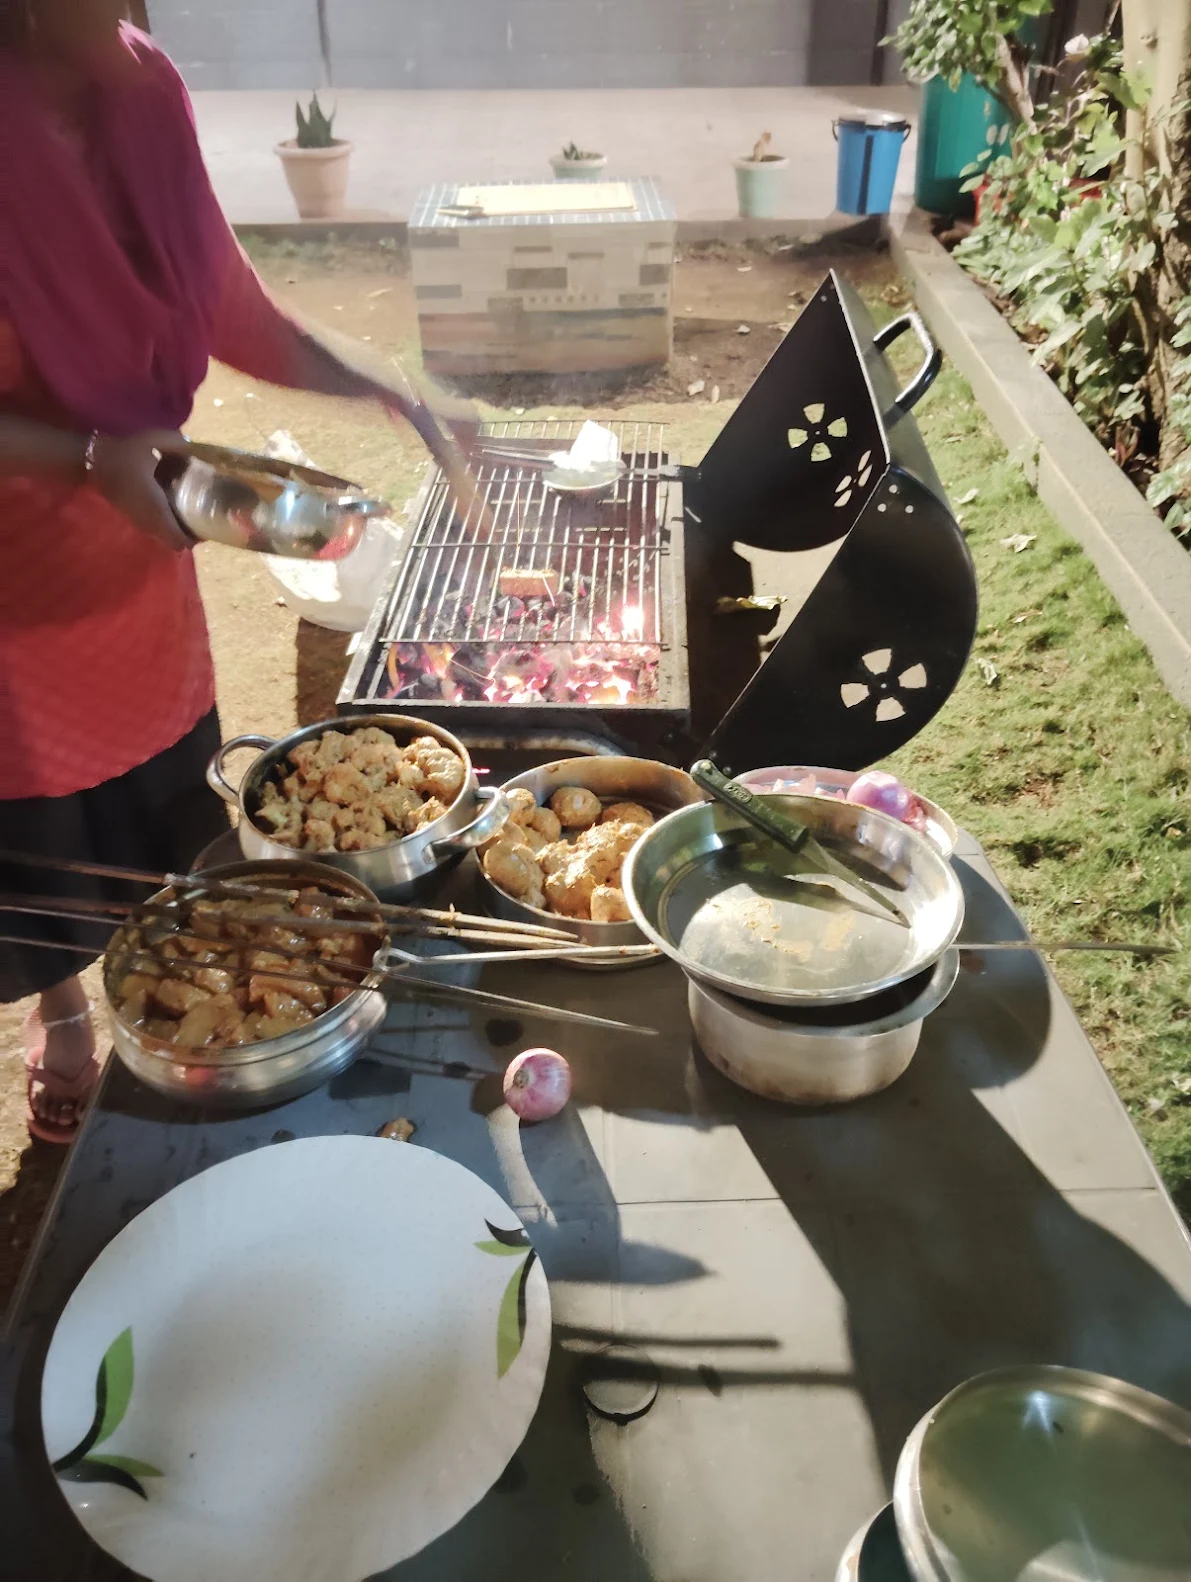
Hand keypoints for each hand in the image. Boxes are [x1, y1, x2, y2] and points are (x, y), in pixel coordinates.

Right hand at [89, 430, 191, 551]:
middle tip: (201, 524)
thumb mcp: (151, 441)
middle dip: (188, 538)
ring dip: (176, 534)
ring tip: (189, 518)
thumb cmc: (124, 453)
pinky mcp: (132, 517)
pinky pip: (154, 531)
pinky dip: (165, 527)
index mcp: (157, 507)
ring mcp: (139, 521)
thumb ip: (176, 443)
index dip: (195, 539)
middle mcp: (149, 520)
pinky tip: (172, 510)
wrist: (93, 460)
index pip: (178, 538)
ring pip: (162, 539)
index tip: (208, 529)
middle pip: (173, 544)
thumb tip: (194, 444)